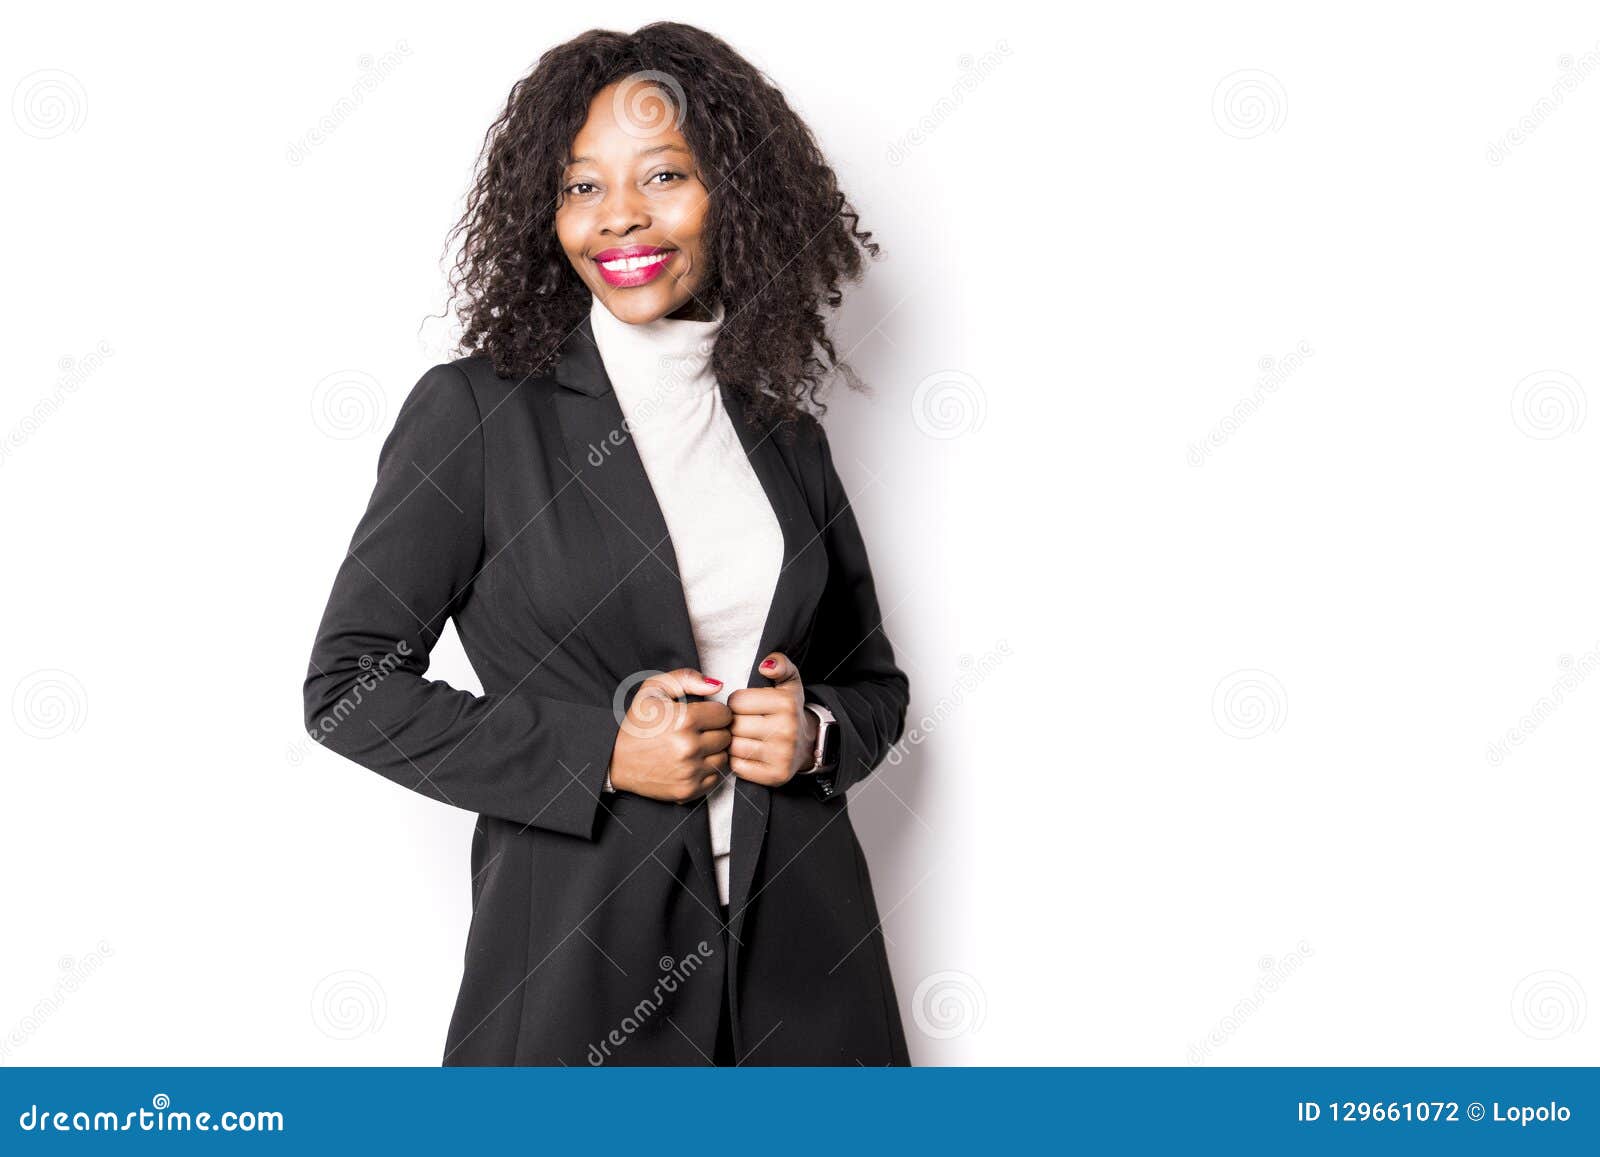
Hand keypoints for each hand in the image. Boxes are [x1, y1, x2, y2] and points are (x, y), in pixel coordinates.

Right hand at [607, 669, 731, 802]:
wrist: (614, 759)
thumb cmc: (637, 723)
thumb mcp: (654, 689)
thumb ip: (686, 678)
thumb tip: (717, 685)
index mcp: (684, 719)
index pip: (725, 714)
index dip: (715, 712)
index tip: (703, 715)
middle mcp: (689, 747)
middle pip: (726, 737)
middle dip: (715, 731)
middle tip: (697, 731)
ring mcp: (689, 771)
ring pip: (724, 758)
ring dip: (713, 752)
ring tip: (694, 747)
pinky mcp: (688, 790)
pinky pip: (716, 778)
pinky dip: (707, 771)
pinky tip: (691, 763)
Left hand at [726, 652, 817, 786]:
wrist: (808, 744)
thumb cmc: (790, 711)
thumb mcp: (789, 682)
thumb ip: (780, 664)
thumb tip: (766, 665)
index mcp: (786, 704)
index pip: (737, 701)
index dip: (736, 703)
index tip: (746, 706)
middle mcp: (786, 730)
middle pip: (735, 724)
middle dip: (734, 723)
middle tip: (743, 723)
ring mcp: (782, 756)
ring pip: (734, 746)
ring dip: (733, 742)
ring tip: (744, 737)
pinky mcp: (775, 776)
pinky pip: (738, 766)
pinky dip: (737, 760)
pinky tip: (748, 753)